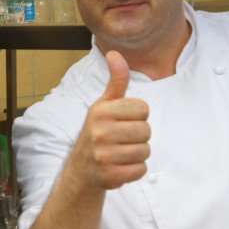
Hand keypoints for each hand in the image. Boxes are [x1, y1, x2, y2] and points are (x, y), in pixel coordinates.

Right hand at [73, 51, 150, 189]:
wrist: (81, 170)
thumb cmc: (98, 132)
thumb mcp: (104, 105)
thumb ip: (116, 81)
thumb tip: (115, 53)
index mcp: (101, 111)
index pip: (143, 109)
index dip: (137, 117)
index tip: (123, 122)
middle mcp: (100, 131)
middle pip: (146, 131)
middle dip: (139, 137)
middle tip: (122, 140)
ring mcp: (104, 155)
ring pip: (145, 151)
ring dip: (138, 154)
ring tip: (121, 153)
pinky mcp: (110, 175)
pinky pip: (140, 169)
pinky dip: (135, 170)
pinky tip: (121, 166)